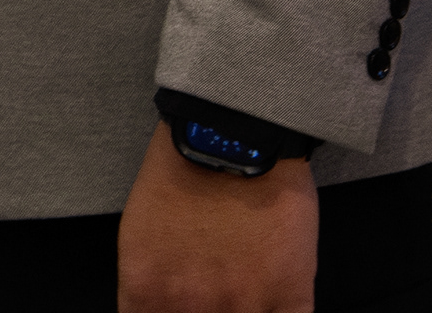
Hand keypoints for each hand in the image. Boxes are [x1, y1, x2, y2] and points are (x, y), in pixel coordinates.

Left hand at [116, 129, 314, 311]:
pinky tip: (270, 300)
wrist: (235, 136)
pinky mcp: (290, 298)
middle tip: (212, 296)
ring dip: (241, 310)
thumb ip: (151, 290)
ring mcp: (243, 305)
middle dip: (203, 312)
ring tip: (240, 288)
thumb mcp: (140, 236)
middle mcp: (190, 305)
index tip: (175, 309)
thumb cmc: (181, 176)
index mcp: (147, 289)